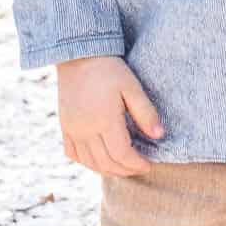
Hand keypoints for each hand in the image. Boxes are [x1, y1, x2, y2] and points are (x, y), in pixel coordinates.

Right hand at [57, 56, 163, 175]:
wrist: (79, 55)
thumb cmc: (109, 69)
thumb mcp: (131, 87)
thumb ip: (146, 113)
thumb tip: (160, 136)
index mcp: (104, 120)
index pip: (122, 154)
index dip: (136, 164)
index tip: (149, 164)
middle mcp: (86, 130)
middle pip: (106, 163)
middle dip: (125, 170)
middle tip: (139, 167)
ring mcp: (72, 130)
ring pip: (89, 163)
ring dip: (107, 170)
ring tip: (123, 167)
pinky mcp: (64, 127)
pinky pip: (73, 154)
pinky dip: (87, 163)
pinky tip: (99, 160)